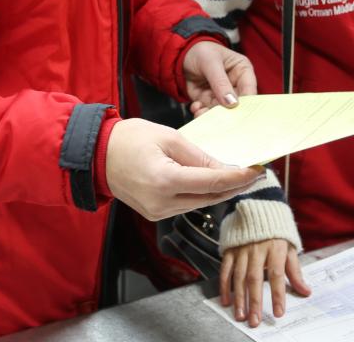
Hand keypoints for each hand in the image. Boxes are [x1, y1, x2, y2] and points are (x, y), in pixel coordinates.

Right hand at [105, 118, 261, 219]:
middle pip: (210, 198)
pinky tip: (212, 183)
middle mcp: (161, 203)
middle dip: (235, 186)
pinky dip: (201, 194)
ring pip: (200, 204)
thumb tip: (225, 169)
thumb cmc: (129, 139)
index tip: (257, 170)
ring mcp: (157, 212)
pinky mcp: (154, 214)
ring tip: (238, 177)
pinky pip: (186, 205)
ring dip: (219, 191)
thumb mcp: (169, 138)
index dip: (239, 178)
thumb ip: (199, 157)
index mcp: (165, 180)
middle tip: (254, 173)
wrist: (96, 155)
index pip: (213, 183)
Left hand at [183, 40, 256, 116]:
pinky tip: (196, 107)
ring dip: (211, 114)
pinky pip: (208, 111)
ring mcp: (222, 94)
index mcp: (242, 70)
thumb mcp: (211, 63)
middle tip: (218, 117)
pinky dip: (201, 112)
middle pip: (236, 104)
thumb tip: (231, 102)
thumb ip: (220, 82)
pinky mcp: (209, 100)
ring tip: (201, 112)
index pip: (249, 89)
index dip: (246, 102)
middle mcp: (235, 84)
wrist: (182, 54)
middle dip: (226, 112)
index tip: (237, 111)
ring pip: (221, 110)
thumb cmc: (201, 51)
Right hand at [219, 239, 310, 327]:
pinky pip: (226, 270)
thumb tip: (306, 291)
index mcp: (275, 248)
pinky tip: (226, 300)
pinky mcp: (230, 250)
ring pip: (239, 277)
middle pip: (255, 278)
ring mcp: (242, 249)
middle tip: (254, 320)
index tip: (279, 312)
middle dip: (255, 301)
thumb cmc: (277, 232)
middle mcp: (257, 249)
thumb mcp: (290, 248)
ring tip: (240, 314)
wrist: (260, 208)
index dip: (278, 294)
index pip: (277, 274)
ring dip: (239, 298)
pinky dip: (225, 286)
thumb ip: (295, 271)